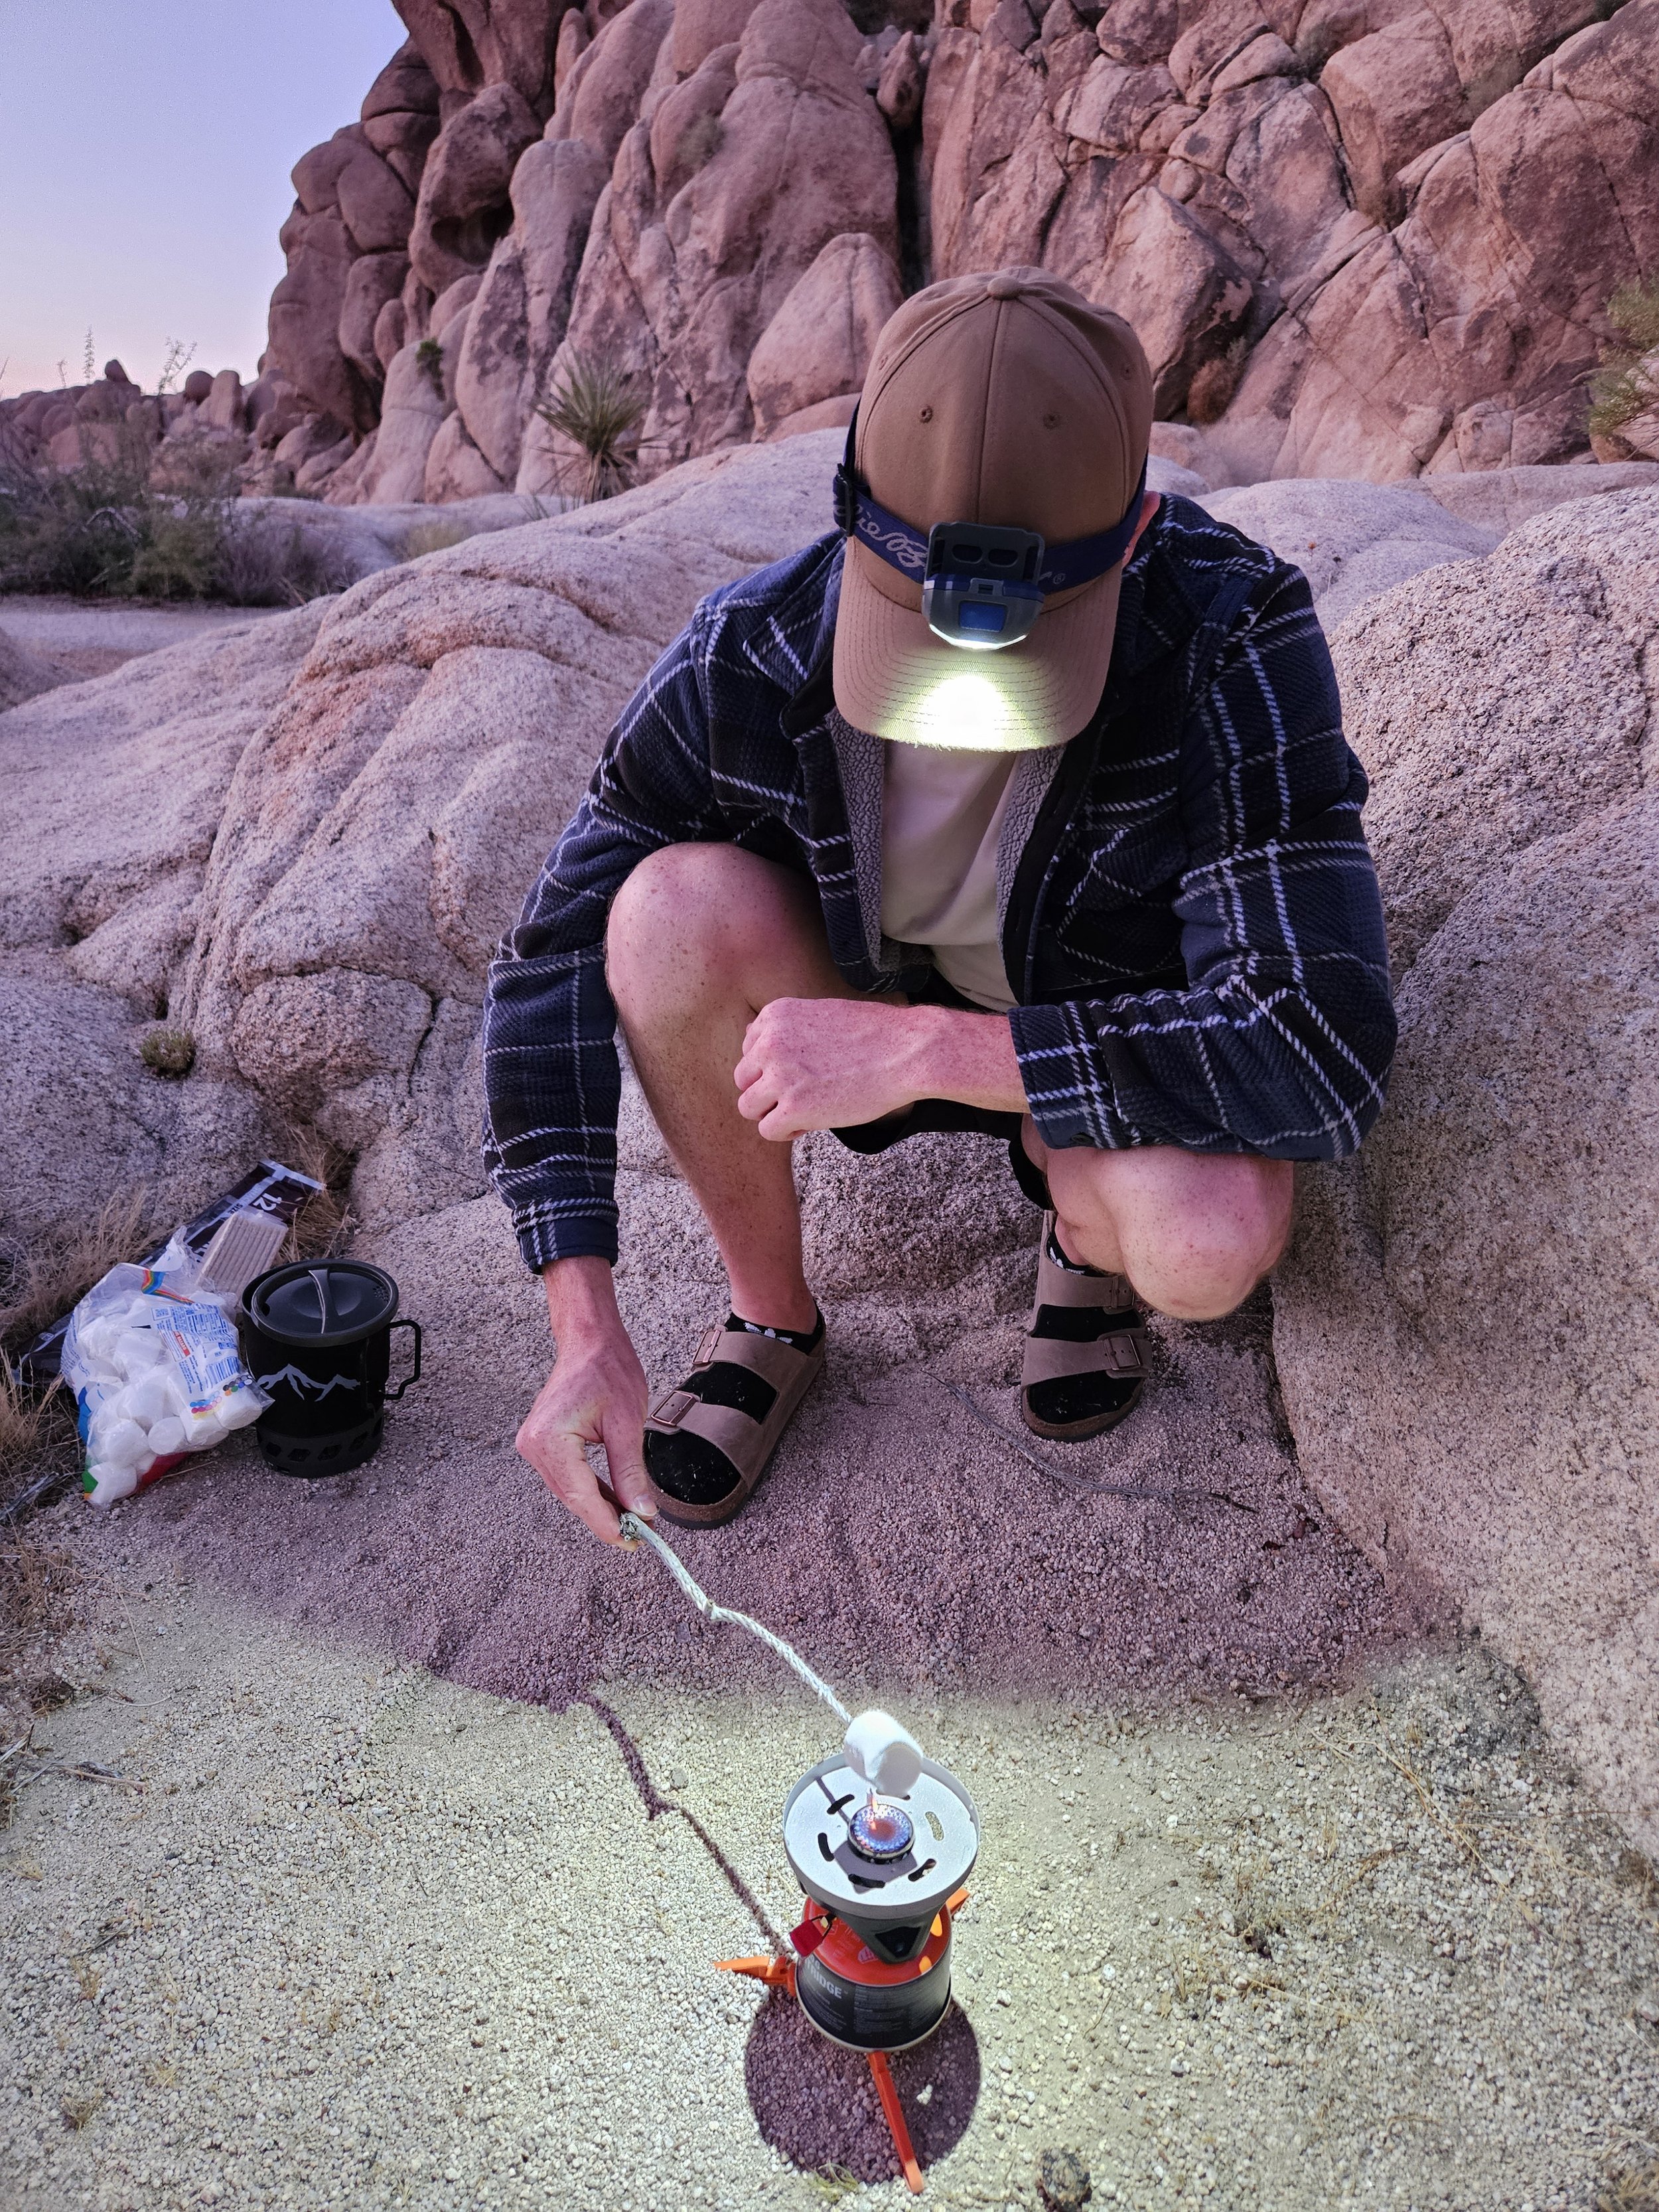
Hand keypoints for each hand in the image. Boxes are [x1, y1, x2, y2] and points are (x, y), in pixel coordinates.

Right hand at [517, 1257, 654, 1544]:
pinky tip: (613, 1499)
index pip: (581, 1495)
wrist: (590, 1340)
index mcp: (550, 1440)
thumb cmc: (609, 1370)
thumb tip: (641, 1512)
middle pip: (573, 1497)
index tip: (632, 1542)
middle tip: (638, 1535)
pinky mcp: (541, 1443)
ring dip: (598, 1505)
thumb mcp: (627, 1425)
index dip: (607, 1523)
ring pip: (569, 1491)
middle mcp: (533, 1445)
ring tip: (631, 1519)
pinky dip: (590, 1489)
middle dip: (605, 1517)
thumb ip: (631, 1473)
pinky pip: (567, 1477)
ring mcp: (533, 1444)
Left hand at [734, 996, 1027, 1137]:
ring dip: (775, 1112)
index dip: (775, 1068)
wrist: (908, 1050)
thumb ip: (789, 1031)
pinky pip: (767, 1130)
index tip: (806, 1071)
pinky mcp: (792, 1107)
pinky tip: (815, 1121)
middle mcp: (769, 1042)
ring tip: (810, 1108)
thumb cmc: (875, 1035)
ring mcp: (779, 1075)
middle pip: (744, 1080)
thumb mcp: (823, 1015)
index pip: (749, 1051)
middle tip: (807, 1094)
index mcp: (774, 1015)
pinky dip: (788, 1131)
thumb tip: (763, 1057)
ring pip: (749, 1107)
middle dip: (770, 1091)